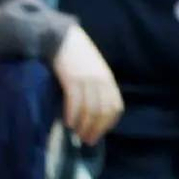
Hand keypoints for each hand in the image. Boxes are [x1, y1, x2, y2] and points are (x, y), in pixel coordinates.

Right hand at [51, 24, 123, 145]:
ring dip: (83, 126)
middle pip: (102, 112)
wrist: (63, 38)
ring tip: (76, 134)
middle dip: (95, 129)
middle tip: (87, 139)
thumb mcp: (96, 69)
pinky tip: (68, 123)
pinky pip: (74, 103)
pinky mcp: (72, 79)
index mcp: (108, 78)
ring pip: (89, 110)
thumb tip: (96, 112)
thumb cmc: (79, 55)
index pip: (115, 106)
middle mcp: (101, 80)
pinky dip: (72, 116)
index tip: (99, 133)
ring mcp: (87, 80)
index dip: (108, 123)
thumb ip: (99, 86)